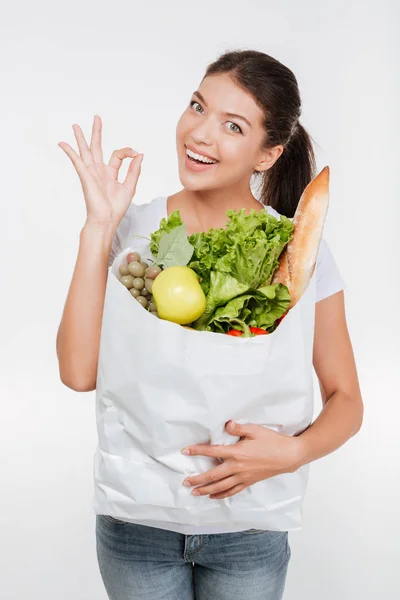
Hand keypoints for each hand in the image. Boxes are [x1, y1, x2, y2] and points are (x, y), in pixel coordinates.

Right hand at [58, 115, 143, 227]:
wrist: (106, 220)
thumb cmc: (116, 208)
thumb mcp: (130, 186)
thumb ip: (134, 170)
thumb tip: (140, 155)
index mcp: (110, 173)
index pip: (118, 155)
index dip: (128, 151)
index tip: (136, 154)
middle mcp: (99, 171)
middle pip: (97, 147)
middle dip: (97, 132)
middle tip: (97, 117)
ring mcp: (91, 173)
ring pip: (85, 151)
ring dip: (80, 138)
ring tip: (76, 125)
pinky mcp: (85, 176)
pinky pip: (76, 161)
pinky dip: (69, 151)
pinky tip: (62, 143)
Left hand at [181, 420, 304, 499]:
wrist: (289, 455)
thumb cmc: (272, 441)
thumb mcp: (255, 430)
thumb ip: (238, 428)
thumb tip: (226, 425)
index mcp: (237, 452)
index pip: (213, 451)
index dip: (198, 451)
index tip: (185, 451)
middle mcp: (238, 467)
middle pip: (213, 475)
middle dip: (198, 479)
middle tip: (185, 482)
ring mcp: (243, 477)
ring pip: (221, 486)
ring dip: (206, 490)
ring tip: (194, 492)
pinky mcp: (249, 482)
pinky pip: (233, 490)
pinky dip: (222, 495)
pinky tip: (213, 496)